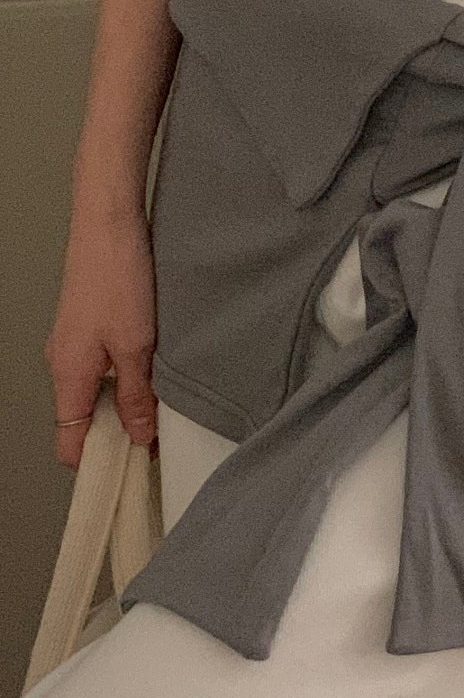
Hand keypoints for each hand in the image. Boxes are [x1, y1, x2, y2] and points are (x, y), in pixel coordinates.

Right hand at [44, 205, 158, 466]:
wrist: (109, 223)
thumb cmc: (118, 279)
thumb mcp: (136, 346)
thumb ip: (136, 395)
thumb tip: (137, 437)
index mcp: (68, 377)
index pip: (69, 442)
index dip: (97, 463)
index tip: (131, 474)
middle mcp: (64, 364)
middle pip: (83, 420)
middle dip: (117, 436)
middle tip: (159, 443)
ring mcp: (74, 344)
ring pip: (95, 393)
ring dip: (125, 405)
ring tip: (164, 409)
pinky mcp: (89, 325)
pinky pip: (102, 368)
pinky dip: (125, 379)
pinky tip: (157, 373)